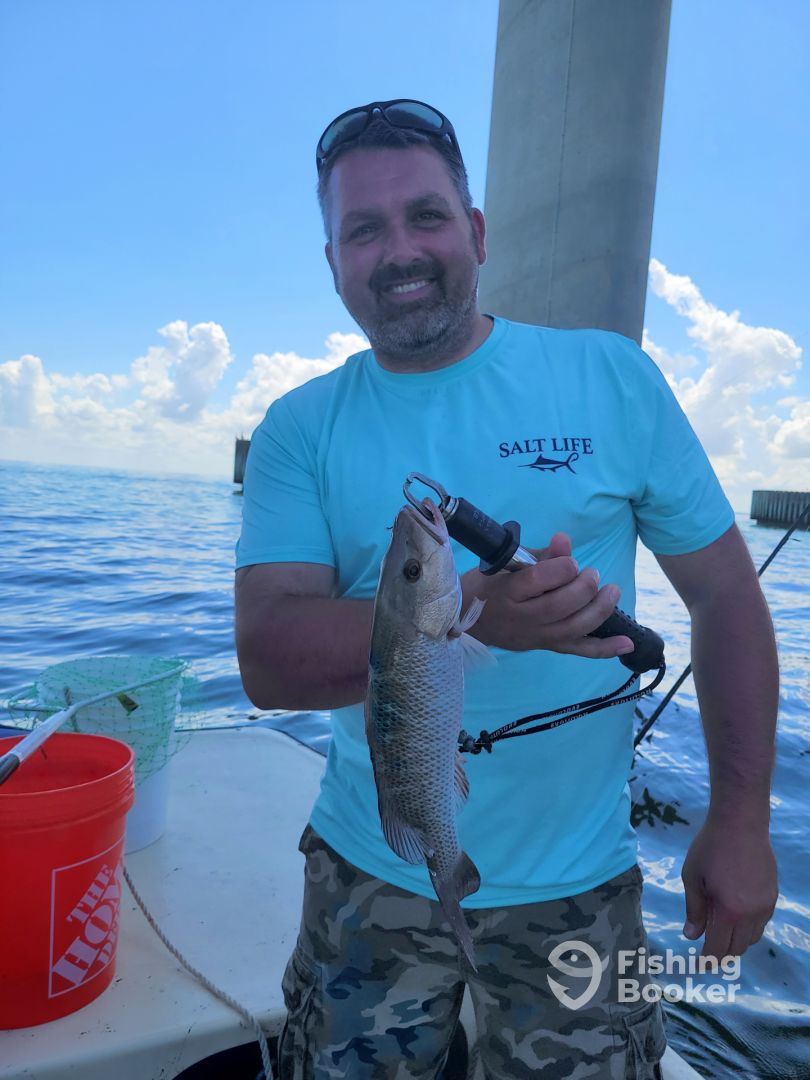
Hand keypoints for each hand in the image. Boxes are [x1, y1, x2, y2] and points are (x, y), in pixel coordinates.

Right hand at [460, 531, 633, 658]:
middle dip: (584, 586)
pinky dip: (604, 648)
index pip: (539, 580)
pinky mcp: (547, 646)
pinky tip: (626, 642)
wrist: (467, 621)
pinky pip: (578, 650)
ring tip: (611, 591)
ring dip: (599, 609)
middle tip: (592, 573)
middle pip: (560, 606)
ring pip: (573, 627)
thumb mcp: (506, 563)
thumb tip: (565, 540)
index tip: (569, 560)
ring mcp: (536, 636)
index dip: (562, 567)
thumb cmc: (488, 585)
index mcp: (508, 592)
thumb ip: (540, 554)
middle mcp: (522, 618)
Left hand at [682, 817, 777, 957]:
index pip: (719, 948)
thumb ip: (693, 909)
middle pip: (738, 948)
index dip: (708, 960)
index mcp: (728, 911)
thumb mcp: (692, 877)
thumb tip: (692, 936)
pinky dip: (748, 927)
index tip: (699, 966)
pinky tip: (736, 916)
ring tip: (720, 932)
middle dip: (722, 954)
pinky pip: (762, 922)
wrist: (740, 824)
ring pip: (752, 937)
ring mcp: (766, 905)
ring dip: (736, 941)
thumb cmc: (710, 848)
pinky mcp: (773, 895)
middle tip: (708, 951)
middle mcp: (751, 914)